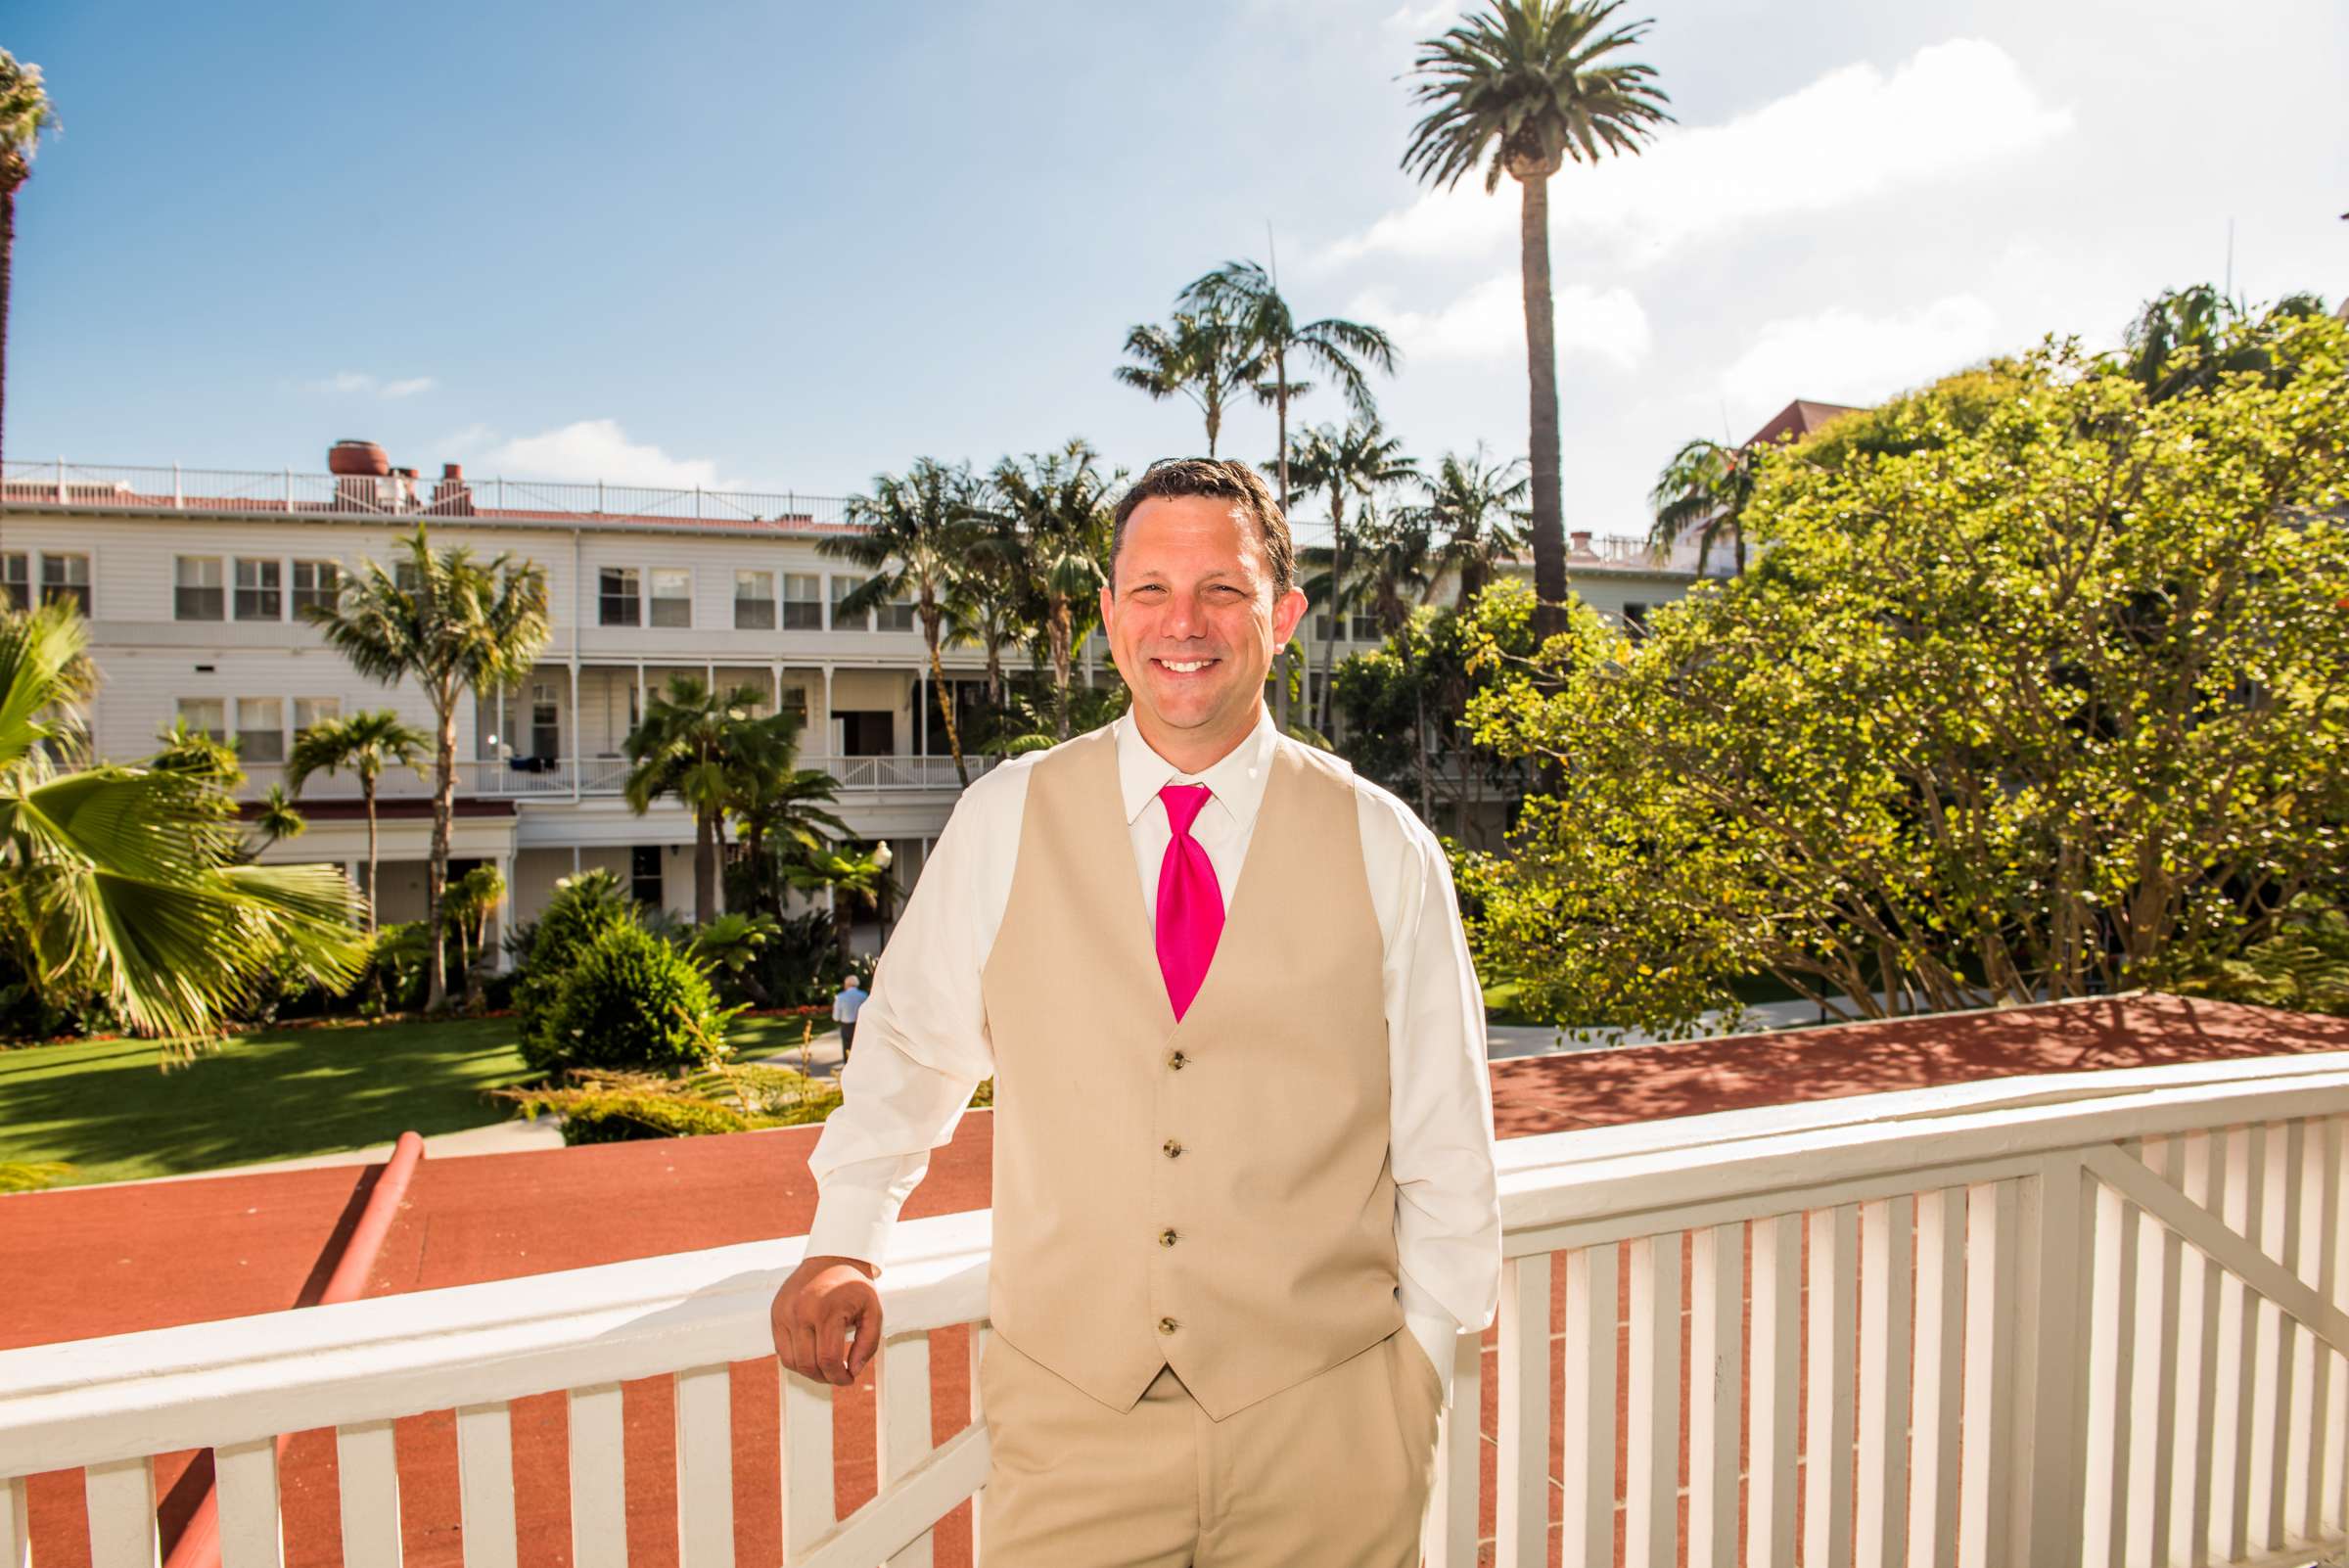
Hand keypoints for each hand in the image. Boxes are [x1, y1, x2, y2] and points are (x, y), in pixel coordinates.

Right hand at [770, 1254, 882, 1384]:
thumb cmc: (854, 1285)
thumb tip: (853, 1370)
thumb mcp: (873, 1311)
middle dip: (825, 1378)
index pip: (828, 1360)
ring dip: (808, 1371)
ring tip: (825, 1366)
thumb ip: (868, 1344)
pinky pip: (781, 1348)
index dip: (839, 1377)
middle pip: (807, 1365)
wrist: (832, 1256)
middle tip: (837, 1375)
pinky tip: (811, 1353)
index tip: (848, 1379)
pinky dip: (795, 1358)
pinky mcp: (776, 1312)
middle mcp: (801, 1312)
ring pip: (791, 1361)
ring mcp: (784, 1312)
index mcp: (827, 1311)